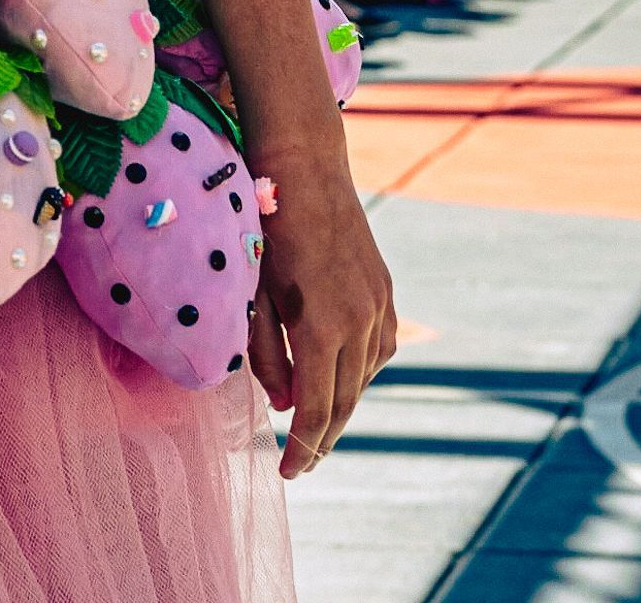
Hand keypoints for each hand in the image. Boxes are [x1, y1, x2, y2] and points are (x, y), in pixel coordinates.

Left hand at [246, 149, 395, 477]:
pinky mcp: (386, 291)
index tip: (285, 472)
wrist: (305, 167)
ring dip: (340, 406)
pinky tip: (338, 377)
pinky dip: (358, 372)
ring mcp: (379, 305)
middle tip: (299, 464)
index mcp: (321, 325)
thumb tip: (283, 404)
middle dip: (321, 439)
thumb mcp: (254, 292)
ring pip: (364, 378)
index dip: (301, 447)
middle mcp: (359, 320)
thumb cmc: (264, 225)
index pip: (314, 408)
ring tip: (312, 424)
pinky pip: (378, 349)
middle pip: (344, 402)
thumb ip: (266, 353)